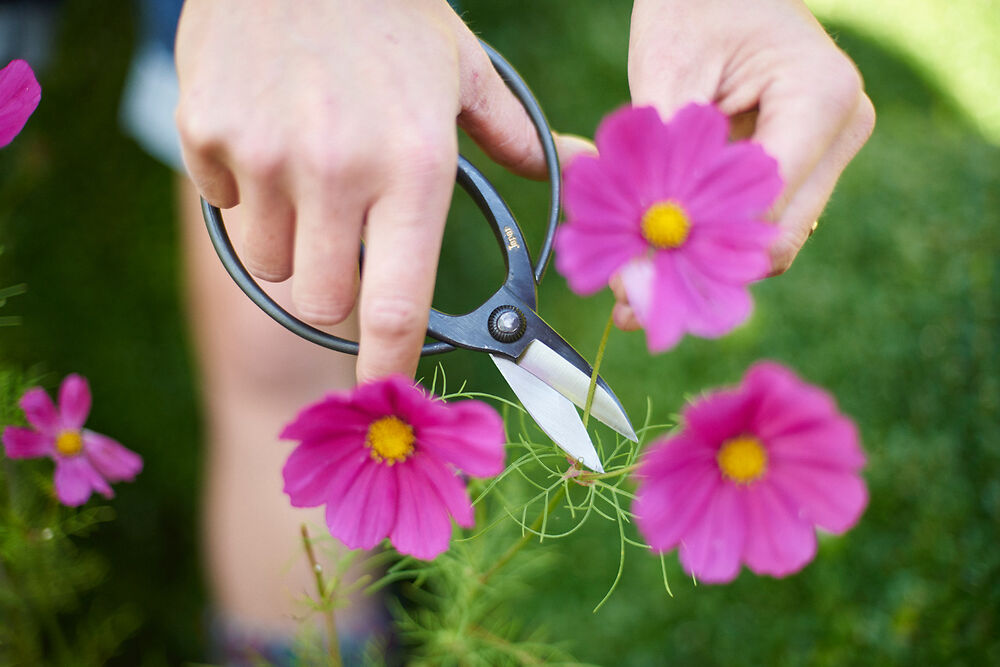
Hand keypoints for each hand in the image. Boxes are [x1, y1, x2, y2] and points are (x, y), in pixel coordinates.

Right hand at [176, 0, 589, 380]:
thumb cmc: (388, 12)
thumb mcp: (463, 69)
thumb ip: (512, 135)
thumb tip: (575, 163)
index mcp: (415, 165)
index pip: (397, 306)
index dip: (389, 368)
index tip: (385, 397)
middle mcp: (340, 170)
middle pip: (323, 301)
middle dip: (337, 288)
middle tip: (346, 235)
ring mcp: (266, 154)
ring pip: (270, 263)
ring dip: (291, 240)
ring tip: (308, 169)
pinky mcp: (208, 134)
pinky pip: (224, 207)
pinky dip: (244, 191)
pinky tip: (268, 133)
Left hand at [614, 0, 874, 329]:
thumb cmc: (693, 5)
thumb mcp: (665, 73)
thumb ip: (659, 165)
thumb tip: (642, 258)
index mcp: (820, 99)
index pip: (767, 208)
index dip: (700, 253)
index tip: (634, 282)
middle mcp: (840, 132)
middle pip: (775, 239)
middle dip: (699, 274)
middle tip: (627, 303)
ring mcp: (828, 151)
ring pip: (769, 241)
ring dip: (702, 265)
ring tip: (631, 284)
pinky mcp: (805, 164)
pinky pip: (759, 222)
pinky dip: (710, 243)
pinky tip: (657, 255)